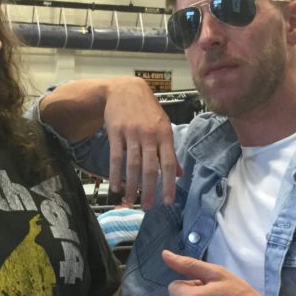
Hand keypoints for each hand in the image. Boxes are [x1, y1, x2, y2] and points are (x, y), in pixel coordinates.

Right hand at [103, 78, 179, 208]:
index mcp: (164, 134)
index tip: (167, 201)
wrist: (125, 89)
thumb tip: (180, 174)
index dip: (169, 184)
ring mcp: (132, 133)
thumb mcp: (163, 126)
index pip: (169, 163)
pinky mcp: (116, 132)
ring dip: (131, 185)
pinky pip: (116, 157)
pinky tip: (116, 187)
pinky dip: (115, 174)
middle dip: (149, 189)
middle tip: (148, 207)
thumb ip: (170, 151)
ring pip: (132, 164)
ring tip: (131, 201)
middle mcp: (149, 135)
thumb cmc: (147, 109)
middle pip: (150, 167)